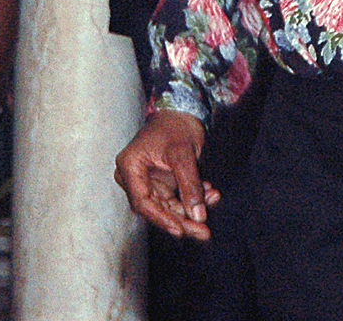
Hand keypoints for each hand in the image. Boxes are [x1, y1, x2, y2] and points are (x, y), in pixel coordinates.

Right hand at [113, 109, 219, 240]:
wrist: (181, 111)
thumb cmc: (174, 125)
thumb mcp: (182, 154)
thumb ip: (189, 184)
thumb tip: (197, 215)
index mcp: (130, 167)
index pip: (142, 202)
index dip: (161, 218)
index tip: (180, 229)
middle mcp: (135, 177)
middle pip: (156, 208)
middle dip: (182, 220)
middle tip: (203, 231)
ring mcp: (148, 181)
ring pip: (168, 207)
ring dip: (191, 209)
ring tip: (212, 202)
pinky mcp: (161, 182)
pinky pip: (176, 199)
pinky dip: (193, 198)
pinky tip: (210, 193)